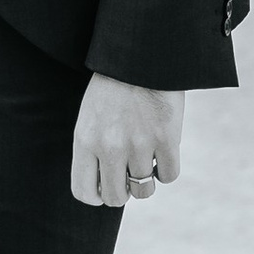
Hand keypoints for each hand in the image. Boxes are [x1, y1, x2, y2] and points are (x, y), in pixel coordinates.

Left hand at [72, 79, 184, 210]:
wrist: (140, 55)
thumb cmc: (113, 87)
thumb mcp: (90, 116)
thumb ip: (92, 150)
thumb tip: (104, 185)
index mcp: (85, 140)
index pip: (84, 192)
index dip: (97, 194)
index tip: (105, 184)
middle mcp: (109, 146)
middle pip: (116, 197)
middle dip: (123, 191)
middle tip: (128, 174)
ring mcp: (139, 144)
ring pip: (144, 189)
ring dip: (146, 179)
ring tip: (146, 159)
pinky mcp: (167, 138)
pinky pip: (168, 175)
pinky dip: (166, 169)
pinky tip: (162, 151)